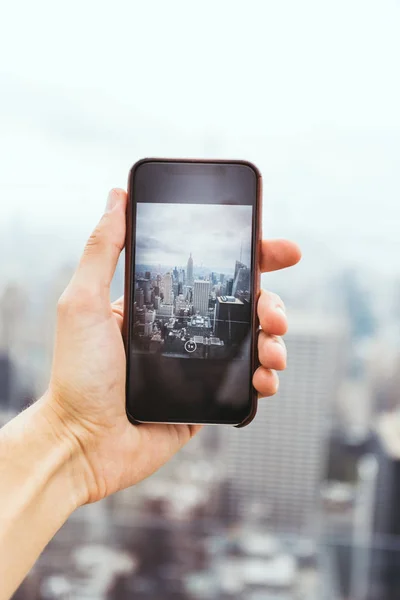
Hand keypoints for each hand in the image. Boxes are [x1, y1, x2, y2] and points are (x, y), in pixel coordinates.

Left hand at [42, 189, 300, 505]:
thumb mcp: (83, 302)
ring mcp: (198, 364)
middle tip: (275, 314)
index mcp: (161, 304)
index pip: (213, 273)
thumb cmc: (78, 374)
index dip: (253, 258)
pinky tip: (265, 380)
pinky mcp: (208, 398)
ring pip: (255, 343)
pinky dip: (266, 379)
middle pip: (245, 307)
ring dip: (276, 341)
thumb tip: (117, 196)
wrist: (83, 442)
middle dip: (273, 304)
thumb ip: (103, 250)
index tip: (283, 250)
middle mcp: (183, 330)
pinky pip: (249, 383)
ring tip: (273, 351)